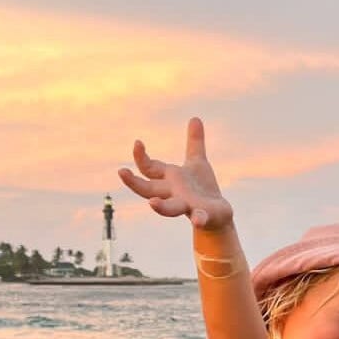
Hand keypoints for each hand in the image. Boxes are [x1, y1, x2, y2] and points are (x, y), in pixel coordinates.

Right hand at [118, 117, 233, 230]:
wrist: (217, 215)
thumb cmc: (202, 190)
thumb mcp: (198, 163)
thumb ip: (194, 142)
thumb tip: (195, 118)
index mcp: (170, 179)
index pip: (150, 169)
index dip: (141, 157)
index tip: (137, 143)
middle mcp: (174, 194)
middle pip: (149, 190)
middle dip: (135, 183)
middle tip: (121, 171)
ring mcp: (187, 206)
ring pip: (170, 208)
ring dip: (161, 207)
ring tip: (151, 203)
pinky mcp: (203, 216)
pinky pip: (200, 218)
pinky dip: (199, 219)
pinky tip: (198, 220)